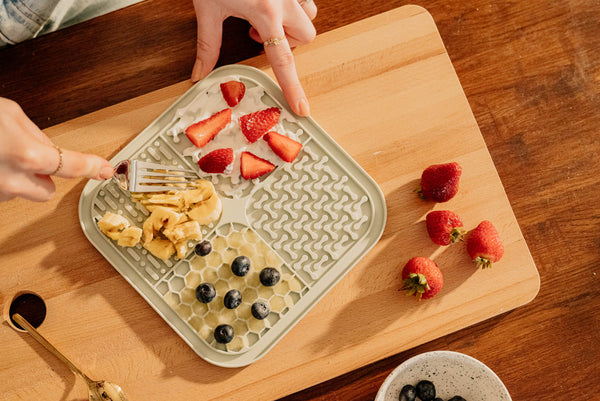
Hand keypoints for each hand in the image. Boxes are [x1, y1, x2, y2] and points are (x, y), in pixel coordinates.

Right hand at [0, 98, 113, 201]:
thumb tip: (49, 147)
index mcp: (27, 156)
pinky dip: (3, 180)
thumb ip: (36, 133)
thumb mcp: (10, 113)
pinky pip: (3, 193)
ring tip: (2, 155)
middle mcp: (12, 182)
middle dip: (43, 176)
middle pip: (47, 191)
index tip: (104, 170)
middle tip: (28, 156)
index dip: (92, 168)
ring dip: (19, 179)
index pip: (72, 167)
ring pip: (22, 193)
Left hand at [191, 0, 316, 115]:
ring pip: (309, 16)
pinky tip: (270, 0)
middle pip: (306, 37)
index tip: (302, 108)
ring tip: (263, 17)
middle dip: (289, 42)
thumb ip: (207, 44)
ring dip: (291, 24)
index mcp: (265, 12)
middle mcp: (285, 0)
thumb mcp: (208, 8)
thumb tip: (199, 73)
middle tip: (260, 36)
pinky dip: (292, 5)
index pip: (284, 61)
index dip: (293, 88)